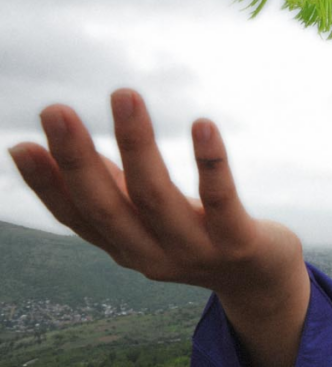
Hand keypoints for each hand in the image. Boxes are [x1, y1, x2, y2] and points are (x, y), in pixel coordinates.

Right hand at [7, 89, 308, 365]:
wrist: (261, 281)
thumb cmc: (197, 235)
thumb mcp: (149, 216)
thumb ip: (112, 186)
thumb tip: (58, 150)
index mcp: (125, 246)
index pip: (78, 216)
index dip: (47, 185)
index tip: (22, 144)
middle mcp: (152, 255)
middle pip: (108, 207)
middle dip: (77, 160)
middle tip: (54, 110)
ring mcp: (196, 251)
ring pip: (157, 197)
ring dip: (137, 145)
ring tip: (124, 96)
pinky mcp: (238, 242)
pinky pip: (222, 199)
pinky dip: (210, 162)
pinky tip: (203, 123)